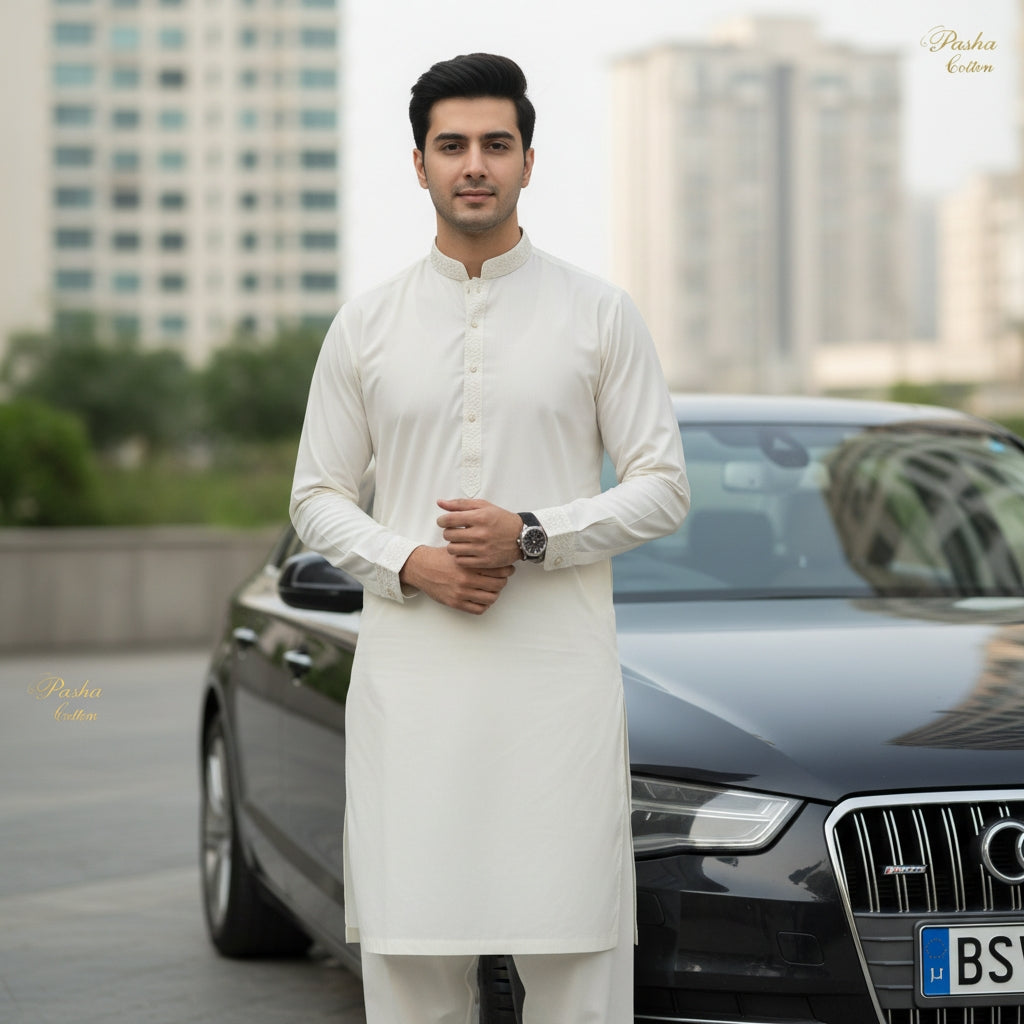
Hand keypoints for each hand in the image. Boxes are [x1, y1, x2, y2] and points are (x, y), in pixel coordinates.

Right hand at [399, 545, 514, 614]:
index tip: (508, 569)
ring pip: (490, 598)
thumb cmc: (441, 558)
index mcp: (469, 564)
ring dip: (494, 594)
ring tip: (492, 589)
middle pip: (498, 585)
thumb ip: (476, 552)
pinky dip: (484, 605)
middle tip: (502, 579)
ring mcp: (461, 592)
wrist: (421, 567)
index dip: (507, 570)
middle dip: (503, 582)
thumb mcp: (459, 549)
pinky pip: (478, 609)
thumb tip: (496, 552)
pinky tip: (482, 598)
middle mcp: (466, 579)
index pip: (498, 570)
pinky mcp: (455, 603)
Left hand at [436, 498, 522, 568]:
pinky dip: (460, 556)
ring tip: (460, 542)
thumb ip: (460, 504)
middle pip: (448, 535)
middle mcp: (481, 533)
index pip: (449, 519)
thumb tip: (440, 503)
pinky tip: (466, 551)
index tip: (443, 522)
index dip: (442, 521)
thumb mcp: (483, 506)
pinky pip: (461, 561)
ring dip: (453, 545)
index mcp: (480, 517)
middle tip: (455, 532)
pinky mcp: (484, 561)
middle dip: (448, 532)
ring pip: (452, 549)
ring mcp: (482, 549)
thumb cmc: (501, 520)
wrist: (522, 536)